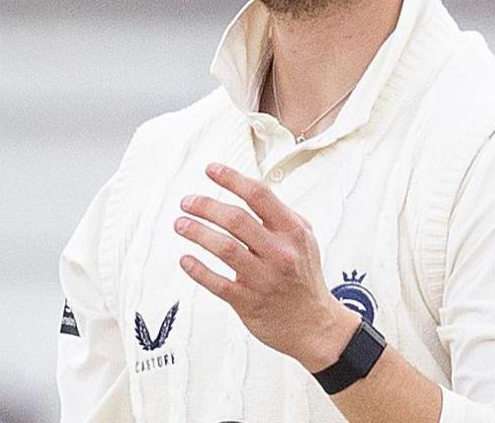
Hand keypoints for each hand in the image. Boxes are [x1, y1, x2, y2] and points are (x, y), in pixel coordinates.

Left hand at [175, 163, 359, 370]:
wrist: (314, 325)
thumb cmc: (303, 277)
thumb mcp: (304, 239)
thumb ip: (280, 215)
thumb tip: (249, 189)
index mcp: (292, 232)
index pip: (259, 196)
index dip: (232, 179)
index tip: (211, 170)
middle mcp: (279, 253)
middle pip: (235, 219)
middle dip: (205, 206)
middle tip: (187, 202)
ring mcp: (263, 278)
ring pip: (223, 248)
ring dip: (197, 233)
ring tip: (180, 224)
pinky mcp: (248, 302)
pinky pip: (216, 283)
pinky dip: (197, 270)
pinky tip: (185, 259)